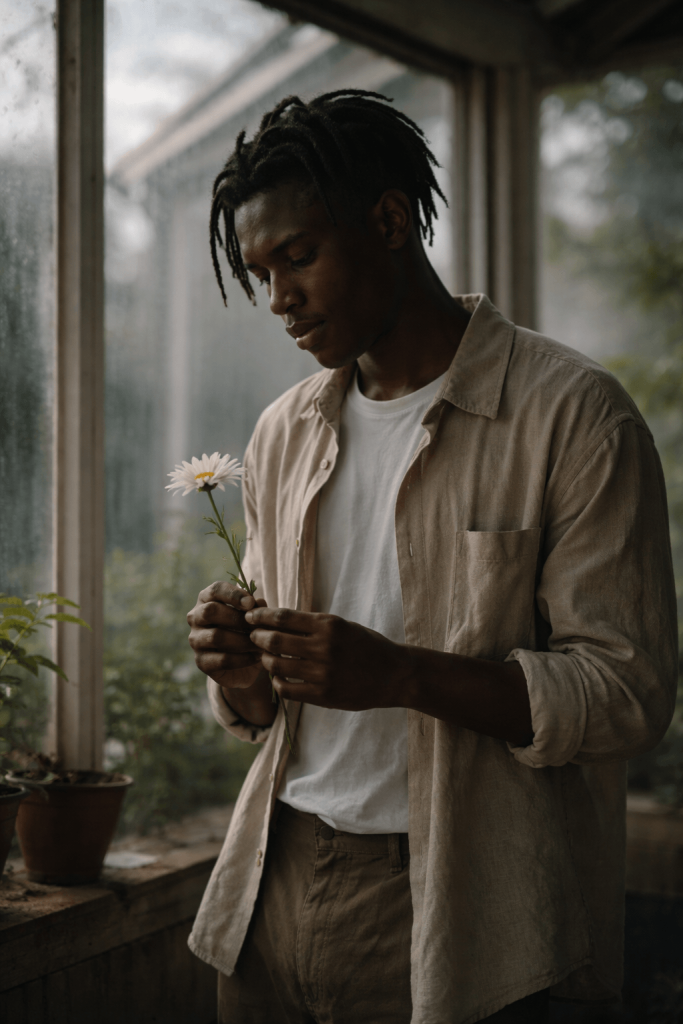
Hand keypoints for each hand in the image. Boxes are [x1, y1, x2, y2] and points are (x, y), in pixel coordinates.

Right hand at [187, 581, 266, 689]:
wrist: (244, 661)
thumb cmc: (247, 629)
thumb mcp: (254, 616)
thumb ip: (256, 607)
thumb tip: (259, 603)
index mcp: (207, 599)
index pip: (215, 590)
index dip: (233, 595)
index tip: (251, 603)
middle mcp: (196, 617)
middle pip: (210, 611)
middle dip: (237, 618)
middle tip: (257, 626)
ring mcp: (195, 639)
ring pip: (215, 636)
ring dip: (243, 640)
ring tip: (260, 644)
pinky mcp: (201, 661)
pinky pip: (221, 659)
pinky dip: (242, 658)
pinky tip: (256, 657)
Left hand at [245, 607, 410, 710]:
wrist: (395, 675)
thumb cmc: (367, 646)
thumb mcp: (342, 626)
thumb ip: (312, 624)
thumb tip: (275, 619)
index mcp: (329, 625)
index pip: (283, 617)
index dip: (261, 617)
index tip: (250, 617)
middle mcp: (325, 647)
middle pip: (275, 640)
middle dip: (257, 637)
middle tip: (252, 637)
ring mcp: (323, 673)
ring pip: (276, 665)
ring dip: (265, 659)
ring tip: (265, 657)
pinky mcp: (324, 695)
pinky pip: (286, 688)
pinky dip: (276, 681)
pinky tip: (278, 676)